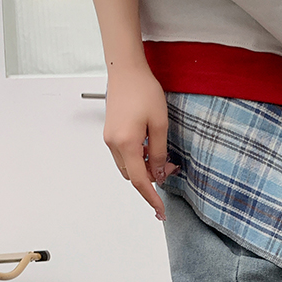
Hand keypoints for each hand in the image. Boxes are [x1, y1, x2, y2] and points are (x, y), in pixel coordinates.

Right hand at [102, 65, 176, 219]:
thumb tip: (159, 175)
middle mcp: (113, 144)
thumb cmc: (144, 90)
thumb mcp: (160, 123)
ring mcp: (109, 139)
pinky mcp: (110, 134)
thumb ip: (159, 153)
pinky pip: (124, 156)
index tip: (161, 212)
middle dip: (152, 178)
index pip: (140, 181)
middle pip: (134, 176)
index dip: (152, 198)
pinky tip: (150, 147)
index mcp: (127, 144)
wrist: (126, 70)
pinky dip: (138, 158)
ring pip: (129, 167)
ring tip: (162, 156)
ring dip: (145, 168)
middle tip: (171, 167)